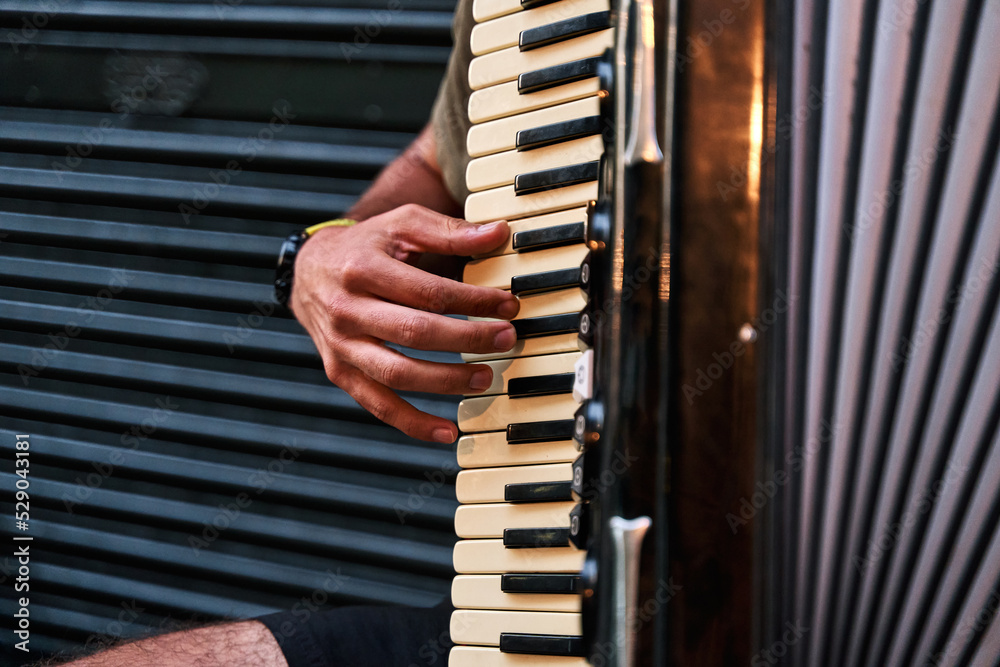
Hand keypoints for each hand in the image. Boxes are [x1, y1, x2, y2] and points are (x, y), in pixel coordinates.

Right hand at [291, 204, 519, 442]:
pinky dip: (413, 423)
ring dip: (447, 381)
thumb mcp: (401, 225)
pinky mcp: (339, 372)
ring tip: (485, 378)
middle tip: (506, 338)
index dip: (472, 301)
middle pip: (415, 332)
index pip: (428, 291)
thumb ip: (447, 231)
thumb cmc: (364, 247)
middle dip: (468, 339)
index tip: (507, 305)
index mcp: (363, 269)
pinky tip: (448, 431)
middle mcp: (347, 309)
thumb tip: (498, 234)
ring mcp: (341, 346)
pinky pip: (378, 405)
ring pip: (397, 373)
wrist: (309, 271)